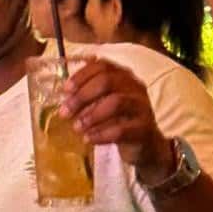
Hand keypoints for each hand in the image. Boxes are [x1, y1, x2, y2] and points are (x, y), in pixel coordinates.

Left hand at [58, 58, 173, 180]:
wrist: (147, 146)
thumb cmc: (121, 121)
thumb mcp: (106, 104)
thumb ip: (89, 96)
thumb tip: (65, 96)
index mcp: (124, 77)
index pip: (103, 66)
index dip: (82, 76)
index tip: (65, 90)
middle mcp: (135, 87)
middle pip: (107, 82)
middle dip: (82, 96)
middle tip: (65, 112)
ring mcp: (142, 107)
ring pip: (116, 103)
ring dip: (91, 115)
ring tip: (76, 128)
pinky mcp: (144, 129)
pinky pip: (121, 130)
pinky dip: (101, 134)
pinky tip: (88, 139)